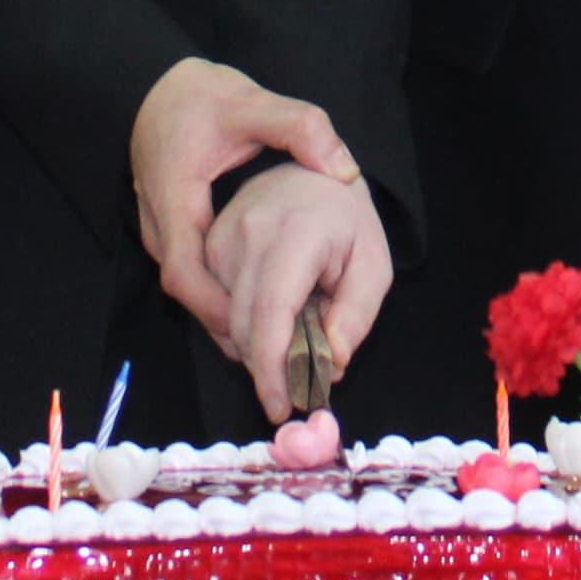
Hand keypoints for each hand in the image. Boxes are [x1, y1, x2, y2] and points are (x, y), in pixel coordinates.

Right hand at [129, 57, 360, 345]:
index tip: (264, 336)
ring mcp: (160, 232)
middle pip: (190, 295)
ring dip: (229, 315)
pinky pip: (195, 276)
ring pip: (192, 290)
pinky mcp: (171, 232)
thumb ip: (299, 128)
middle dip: (233, 327)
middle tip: (284, 351)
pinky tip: (264, 303)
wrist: (153, 86)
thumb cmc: (200, 96)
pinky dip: (225, 295)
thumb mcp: (252, 101)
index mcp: (175, 200)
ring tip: (282, 338)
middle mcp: (160, 226)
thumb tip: (344, 168)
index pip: (186, 277)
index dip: (221, 312)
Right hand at [203, 165, 394, 419]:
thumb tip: (333, 361)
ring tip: (292, 340)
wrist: (312, 174)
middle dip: (266, 368)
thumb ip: (357, 313)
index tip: (281, 405)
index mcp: (295, 232)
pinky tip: (269, 321)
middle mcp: (248, 232)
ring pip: (224, 321)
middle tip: (298, 385)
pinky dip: (239, 328)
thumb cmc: (347, 222)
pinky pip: (214, 305)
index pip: (271, 312)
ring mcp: (220, 237)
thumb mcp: (373, 264)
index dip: (272, 367)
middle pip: (241, 325)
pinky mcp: (207, 245)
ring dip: (253, 348)